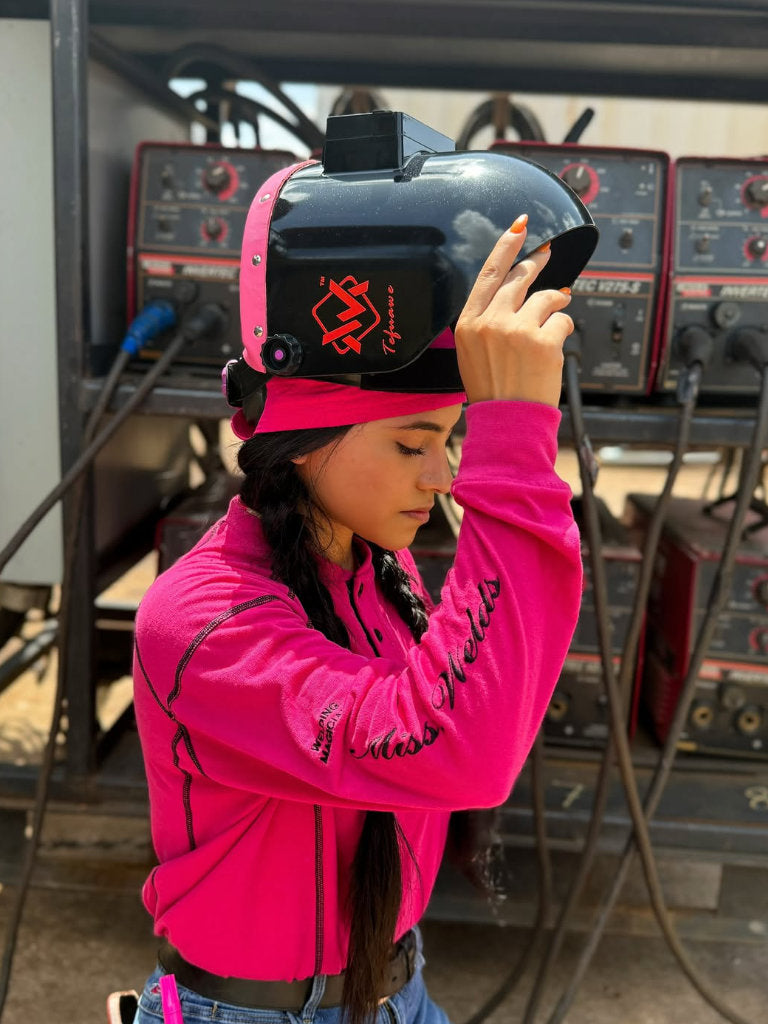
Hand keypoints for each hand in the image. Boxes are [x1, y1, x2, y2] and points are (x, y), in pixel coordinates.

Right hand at [454, 216, 573, 407]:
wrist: (507, 424)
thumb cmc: (492, 392)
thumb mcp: (474, 353)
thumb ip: (488, 320)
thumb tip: (522, 292)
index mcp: (469, 324)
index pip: (490, 273)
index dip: (506, 245)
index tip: (520, 227)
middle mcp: (491, 322)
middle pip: (520, 277)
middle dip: (538, 263)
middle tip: (548, 255)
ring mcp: (517, 330)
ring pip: (546, 297)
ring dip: (556, 303)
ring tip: (556, 312)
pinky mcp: (543, 341)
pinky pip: (562, 319)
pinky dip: (563, 329)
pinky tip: (555, 344)